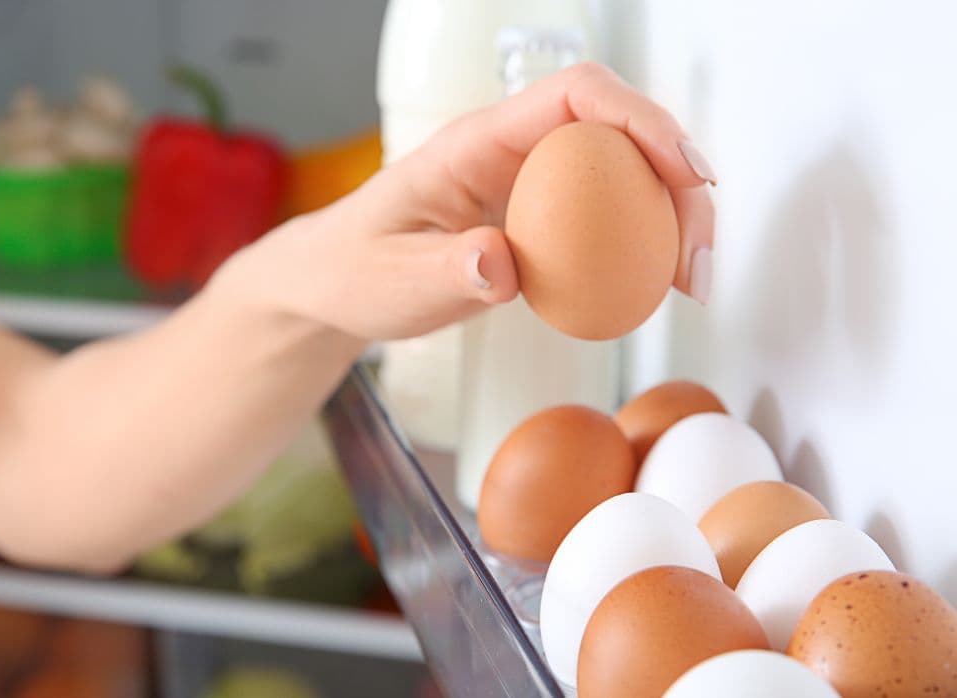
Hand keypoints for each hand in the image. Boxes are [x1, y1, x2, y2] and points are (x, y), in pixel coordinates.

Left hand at [223, 62, 715, 341]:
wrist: (336, 285)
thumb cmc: (354, 270)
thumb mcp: (388, 280)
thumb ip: (443, 271)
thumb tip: (502, 263)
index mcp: (476, 142)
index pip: (574, 95)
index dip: (640, 119)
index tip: (683, 171)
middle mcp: (513, 153)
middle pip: (620, 133)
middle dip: (678, 178)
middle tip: (698, 256)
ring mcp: (530, 187)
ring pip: (624, 177)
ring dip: (670, 218)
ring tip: (690, 281)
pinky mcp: (539, 223)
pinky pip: (607, 220)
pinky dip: (642, 248)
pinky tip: (656, 289)